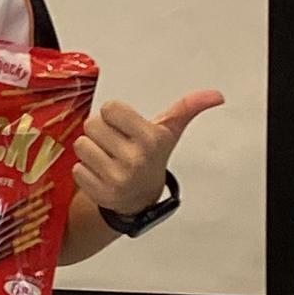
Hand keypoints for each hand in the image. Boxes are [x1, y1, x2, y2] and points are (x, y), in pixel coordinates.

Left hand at [77, 88, 224, 221]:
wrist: (141, 198)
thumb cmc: (151, 158)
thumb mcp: (170, 131)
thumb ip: (188, 108)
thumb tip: (216, 96)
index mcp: (151, 139)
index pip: (109, 108)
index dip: (114, 116)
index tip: (125, 127)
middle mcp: (135, 159)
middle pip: (92, 125)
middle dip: (101, 132)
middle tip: (116, 144)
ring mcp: (117, 178)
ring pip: (81, 145)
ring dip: (91, 151)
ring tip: (108, 158)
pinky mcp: (101, 193)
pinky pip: (77, 169)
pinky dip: (85, 171)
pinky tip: (102, 174)